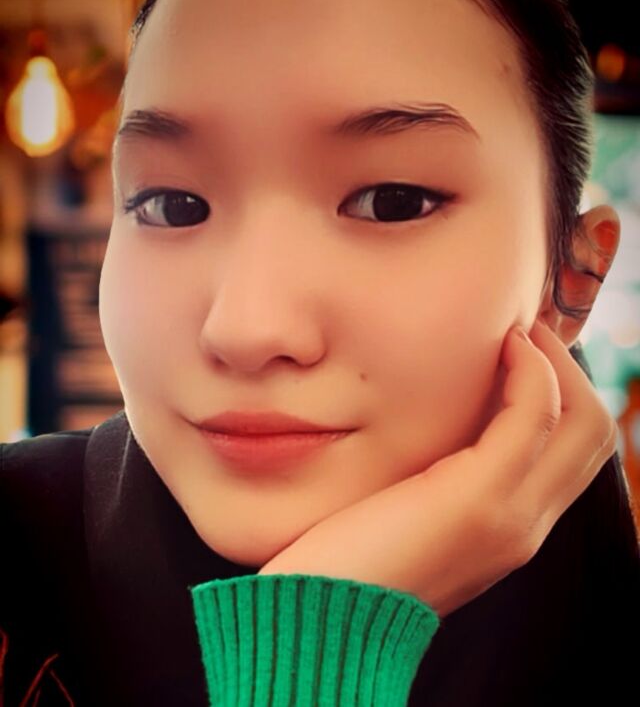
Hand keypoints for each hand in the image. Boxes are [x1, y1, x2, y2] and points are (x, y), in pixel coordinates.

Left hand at [258, 319, 617, 617]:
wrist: (319, 623)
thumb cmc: (348, 560)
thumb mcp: (408, 513)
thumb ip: (439, 478)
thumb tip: (439, 425)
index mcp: (510, 530)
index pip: (572, 454)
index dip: (561, 393)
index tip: (521, 352)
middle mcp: (526, 526)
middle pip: (594, 433)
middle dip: (570, 371)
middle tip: (528, 332)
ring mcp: (511, 515)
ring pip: (583, 420)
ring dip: (556, 362)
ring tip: (519, 332)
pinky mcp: (480, 500)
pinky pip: (534, 415)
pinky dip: (531, 370)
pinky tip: (504, 346)